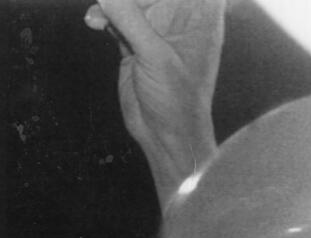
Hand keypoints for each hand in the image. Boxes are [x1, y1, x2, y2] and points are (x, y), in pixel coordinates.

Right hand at [84, 0, 223, 207]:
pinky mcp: (136, 43)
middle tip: (113, 6)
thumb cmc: (177, 101)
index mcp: (201, 20)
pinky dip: (104, 15)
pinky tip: (95, 23)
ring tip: (99, 18)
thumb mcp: (154, 55)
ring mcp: (158, 32)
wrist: (165, 136)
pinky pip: (117, 15)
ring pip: (132, 1)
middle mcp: (182, 22)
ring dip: (112, 4)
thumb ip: (130, 18)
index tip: (142, 9)